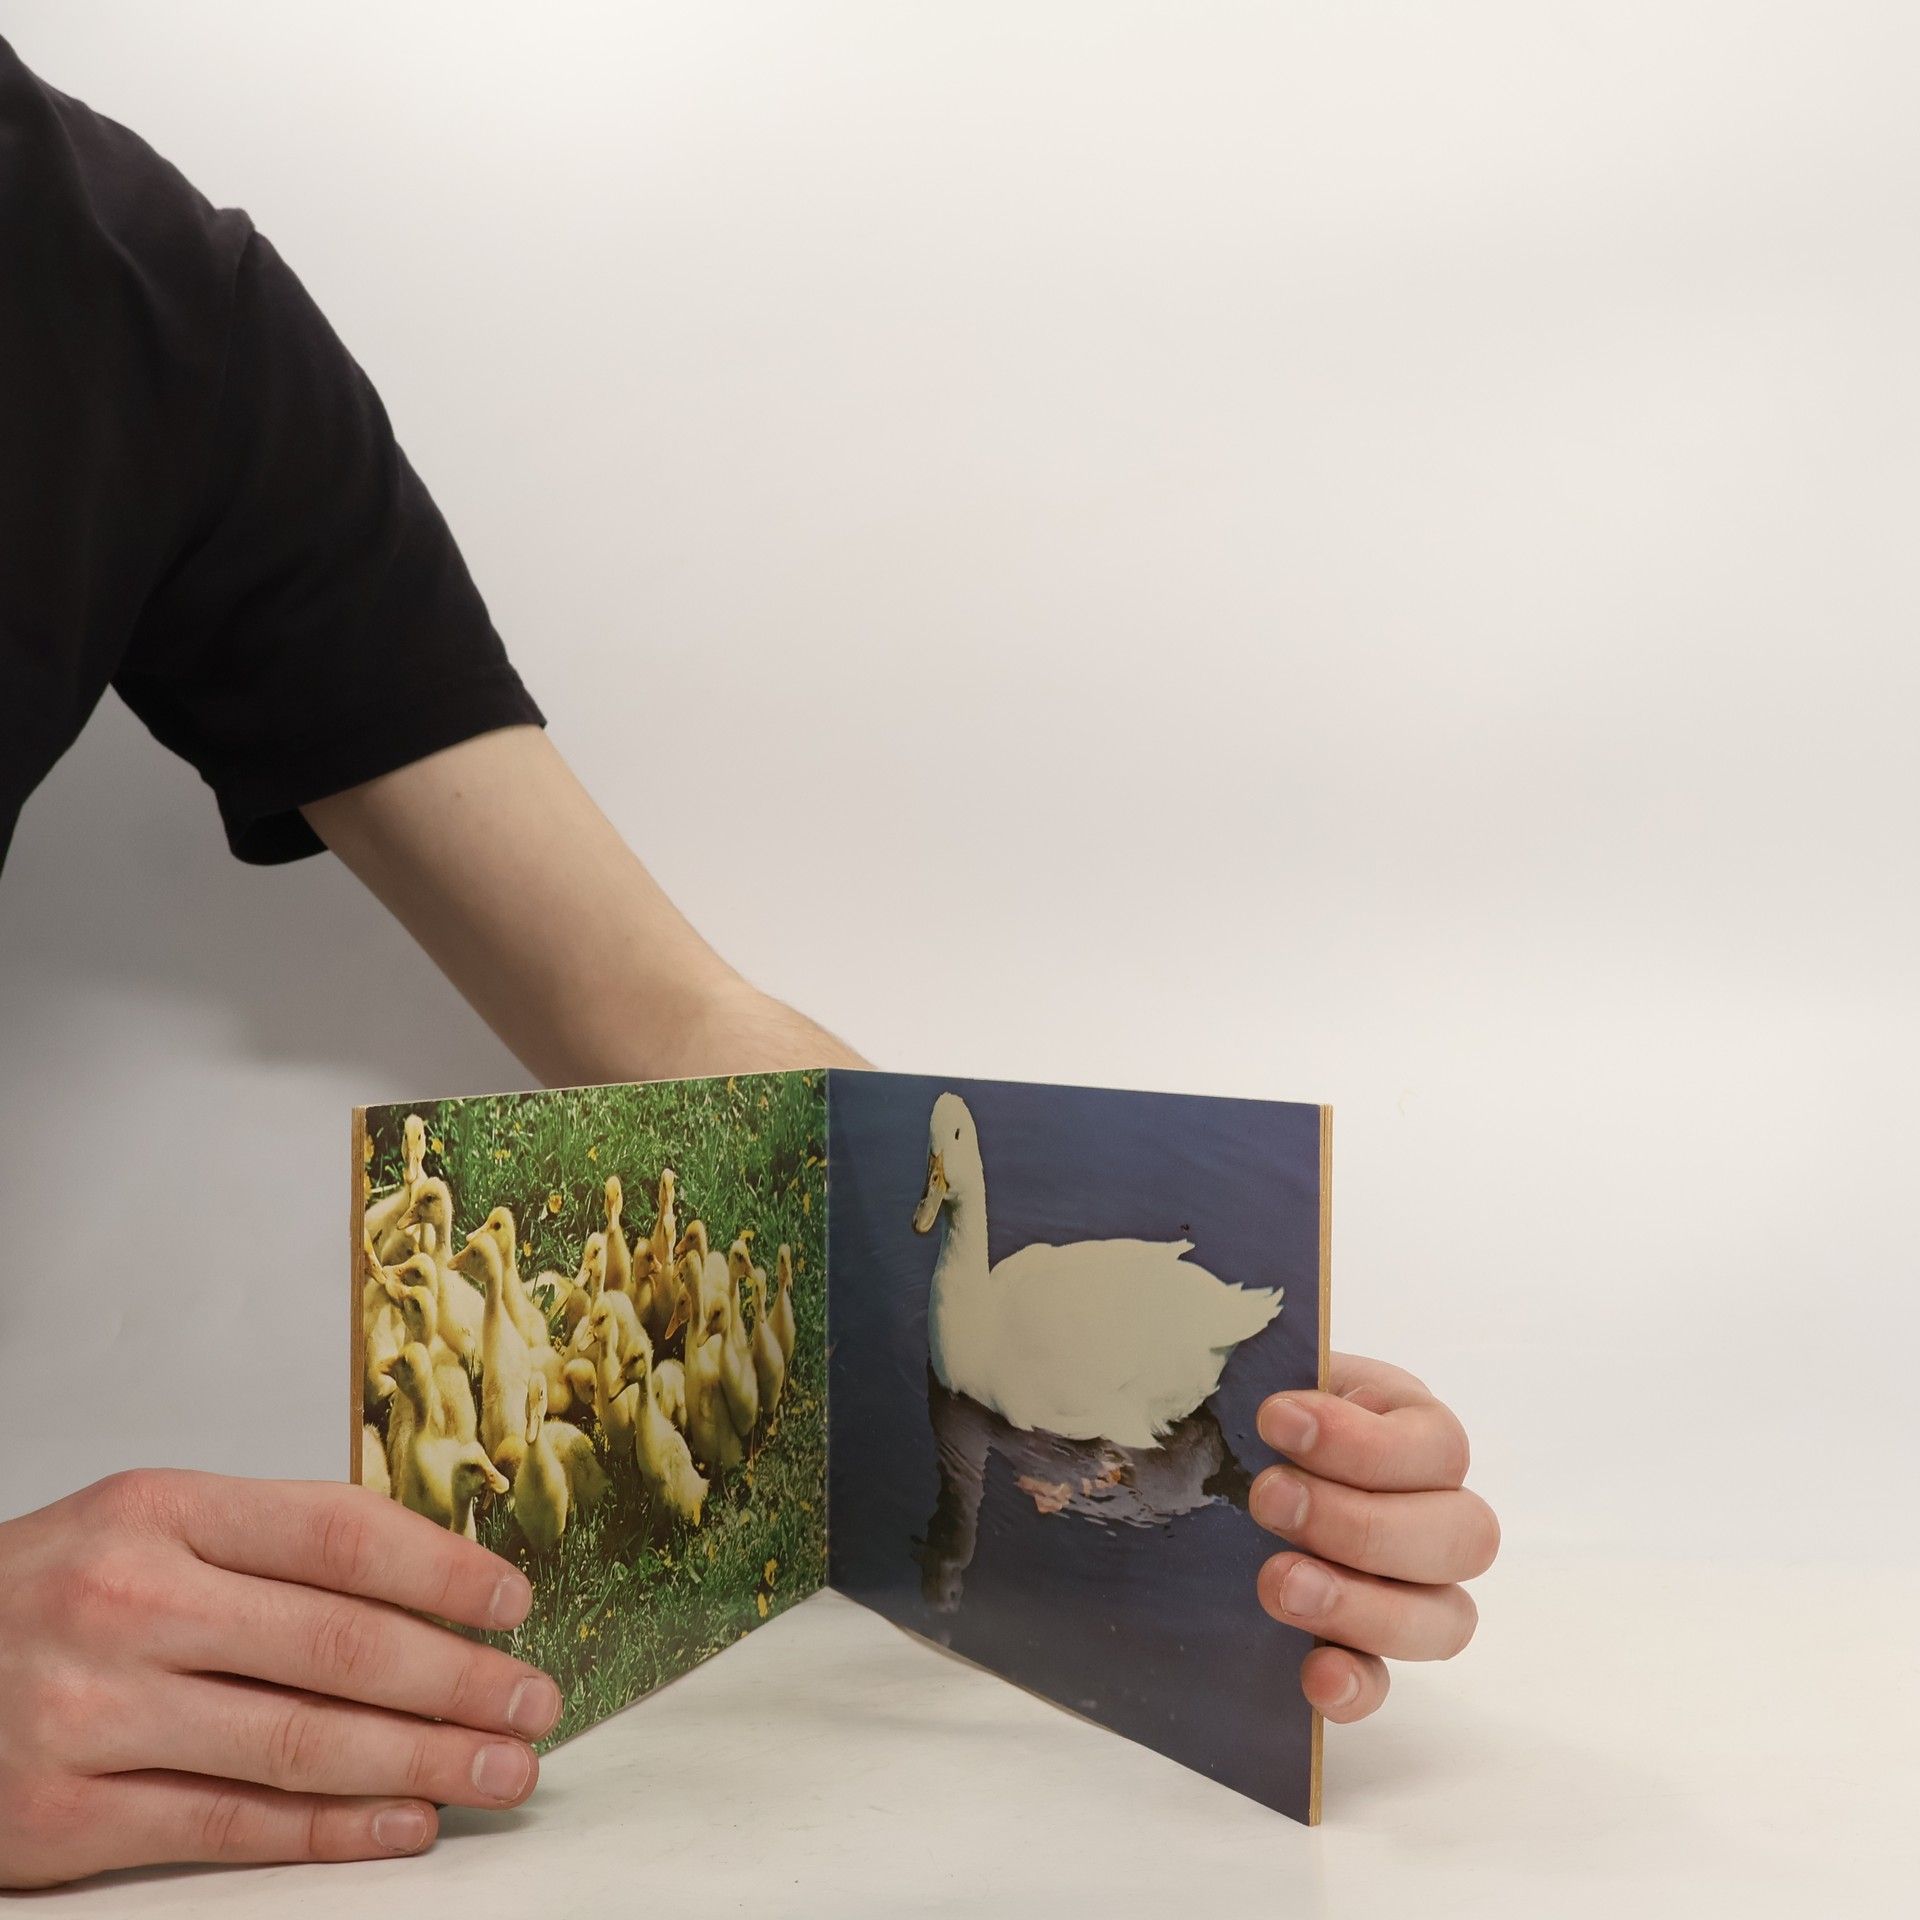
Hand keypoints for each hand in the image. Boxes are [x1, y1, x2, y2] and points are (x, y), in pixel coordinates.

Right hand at [0, 1469, 560, 1888]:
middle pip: (337, 1644)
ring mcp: (93, 1713)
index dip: (444, 1571)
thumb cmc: (47, 1592)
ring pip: (299, 1741)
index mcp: (164, 1511)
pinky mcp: (61, 1816)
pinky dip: (334, 1830)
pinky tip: (407, 1824)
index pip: (340, 1535)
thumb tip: (429, 1581)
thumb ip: (272, 1545)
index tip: (515, 1601)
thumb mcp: (147, 1528)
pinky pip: (231, 1825)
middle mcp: (131, 1603)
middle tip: (536, 1703)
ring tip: (501, 1769)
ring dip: (422, 1762)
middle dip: (458, 1681)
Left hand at [1252, 1353, 1497, 1721]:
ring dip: (1363, 1606)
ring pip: (1444, 1619)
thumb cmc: (1254, 1404)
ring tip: (1279, 1583)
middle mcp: (1432, 1510)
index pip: (1433, 1447)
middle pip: (1462, 1537)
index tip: (1277, 1420)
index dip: (1362, 1442)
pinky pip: (1386, 1682)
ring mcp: (1410, 1587)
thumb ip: (1277, 1368)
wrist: (1213, 1455)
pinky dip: (1357, 1684)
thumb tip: (1254, 1378)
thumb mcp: (1269, 1370)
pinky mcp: (1364, 1647)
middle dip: (1362, 1523)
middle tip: (1269, 1500)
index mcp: (1413, 1428)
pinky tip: (1314, 1676)